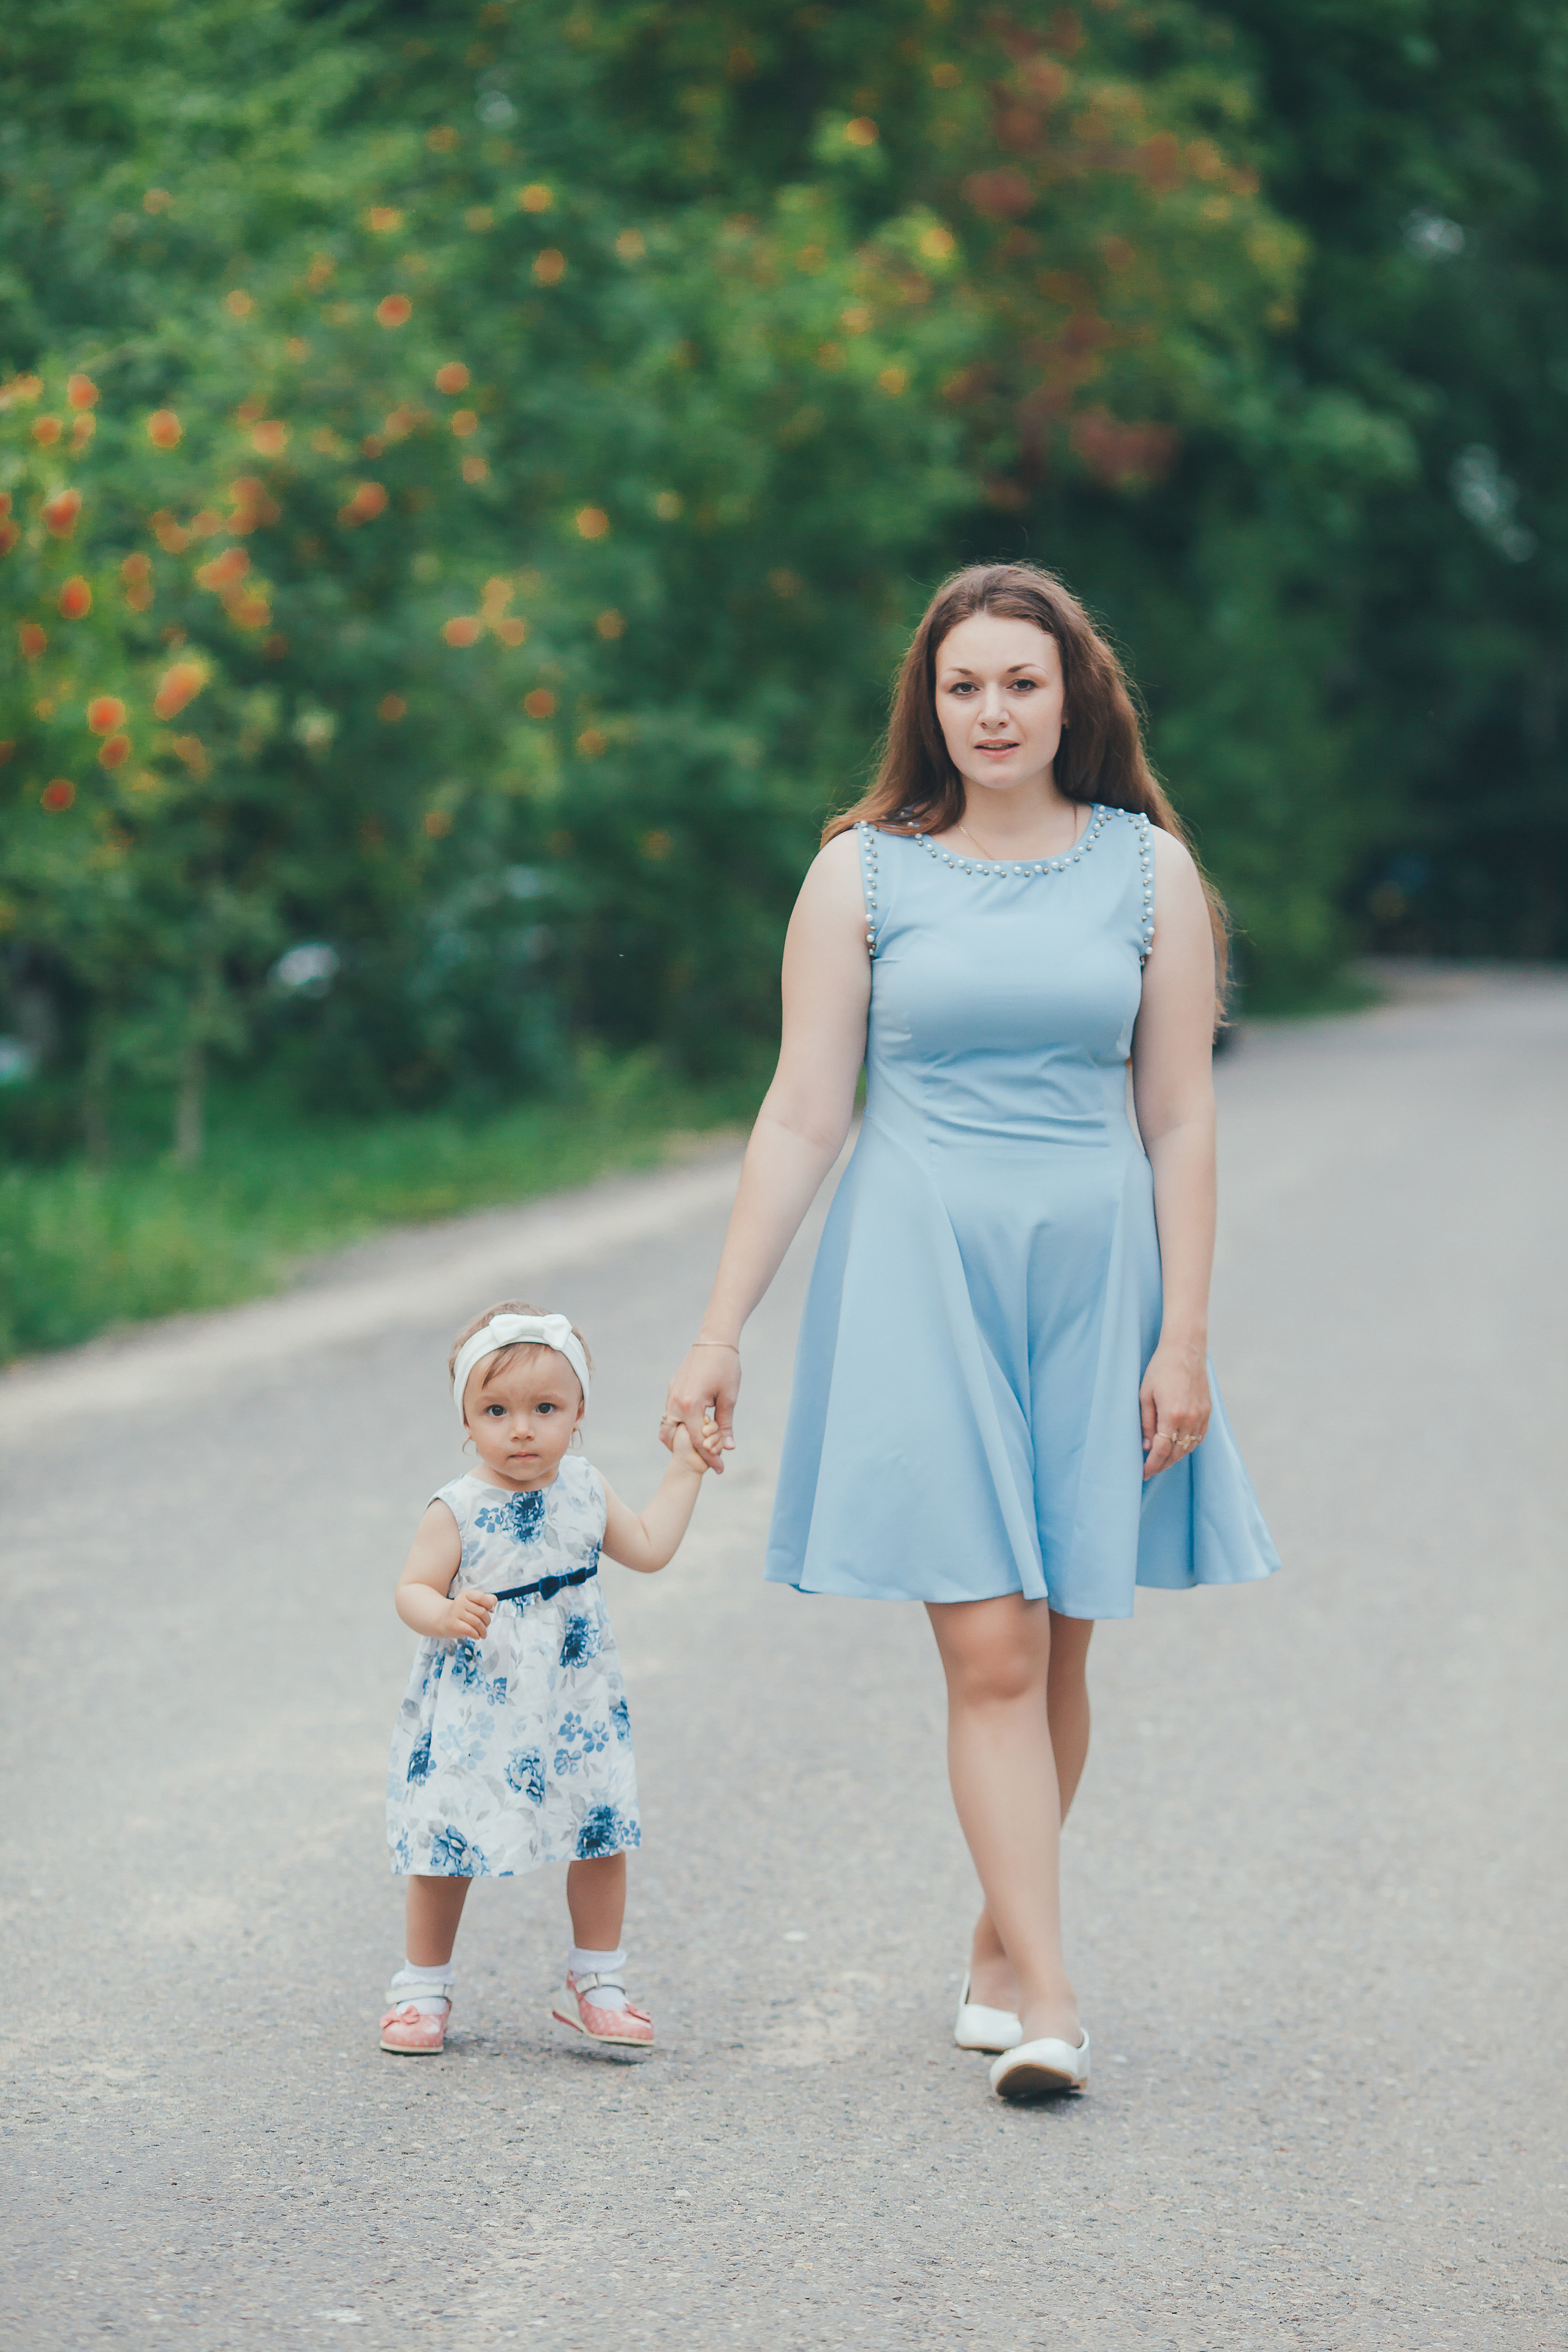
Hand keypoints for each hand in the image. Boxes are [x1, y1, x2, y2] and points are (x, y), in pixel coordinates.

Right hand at [441, 1588, 496, 1641]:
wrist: (444, 1620)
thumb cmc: (464, 1611)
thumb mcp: (474, 1603)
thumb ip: (487, 1600)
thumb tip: (493, 1604)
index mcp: (466, 1594)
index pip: (481, 1597)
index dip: (489, 1604)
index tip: (491, 1610)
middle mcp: (459, 1601)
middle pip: (481, 1611)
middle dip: (487, 1621)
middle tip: (486, 1625)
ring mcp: (455, 1612)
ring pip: (477, 1622)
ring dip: (483, 1630)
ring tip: (483, 1634)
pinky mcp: (452, 1624)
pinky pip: (469, 1630)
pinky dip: (476, 1634)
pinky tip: (477, 1636)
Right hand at [661, 1342, 739, 1471]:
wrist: (714, 1340)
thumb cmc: (726, 1367)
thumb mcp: (729, 1397)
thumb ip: (725, 1424)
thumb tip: (728, 1448)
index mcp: (691, 1405)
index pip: (697, 1441)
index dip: (709, 1458)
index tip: (719, 1469)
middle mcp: (675, 1402)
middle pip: (672, 1439)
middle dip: (686, 1452)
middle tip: (704, 1459)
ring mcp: (671, 1395)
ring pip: (667, 1427)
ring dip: (680, 1439)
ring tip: (699, 1445)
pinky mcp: (672, 1389)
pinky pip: (670, 1413)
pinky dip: (680, 1425)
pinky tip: (695, 1426)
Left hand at [1139, 1337, 1209, 1480]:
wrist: (1185, 1350)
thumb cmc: (1160, 1369)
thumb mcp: (1145, 1395)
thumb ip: (1146, 1423)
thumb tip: (1146, 1446)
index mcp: (1172, 1415)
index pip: (1161, 1450)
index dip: (1152, 1464)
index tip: (1143, 1473)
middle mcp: (1190, 1419)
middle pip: (1176, 1453)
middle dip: (1162, 1464)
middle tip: (1150, 1470)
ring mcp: (1201, 1416)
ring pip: (1188, 1447)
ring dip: (1175, 1457)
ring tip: (1162, 1461)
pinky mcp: (1207, 1411)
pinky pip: (1199, 1437)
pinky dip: (1188, 1446)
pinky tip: (1178, 1448)